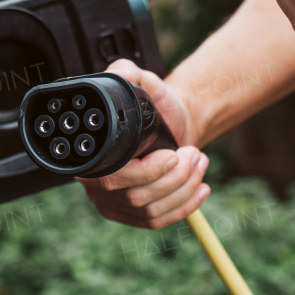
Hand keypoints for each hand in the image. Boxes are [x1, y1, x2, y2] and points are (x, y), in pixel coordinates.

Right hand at [76, 59, 210, 229]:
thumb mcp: (143, 82)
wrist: (172, 120)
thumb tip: (124, 73)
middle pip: (135, 198)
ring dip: (183, 189)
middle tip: (193, 154)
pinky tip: (200, 191)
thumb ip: (128, 72)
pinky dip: (183, 208)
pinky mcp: (132, 215)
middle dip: (174, 179)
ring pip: (150, 211)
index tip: (172, 155)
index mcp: (93, 155)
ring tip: (199, 162)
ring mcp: (112, 203)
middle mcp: (94, 184)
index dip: (144, 173)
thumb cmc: (156, 104)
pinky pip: (156, 221)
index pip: (111, 178)